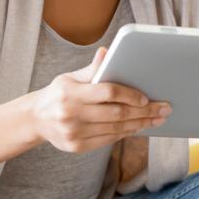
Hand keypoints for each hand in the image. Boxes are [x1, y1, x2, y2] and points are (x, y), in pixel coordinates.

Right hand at [30, 46, 171, 152]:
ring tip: (157, 119)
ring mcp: (74, 133)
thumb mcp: (70, 77)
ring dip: (140, 124)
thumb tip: (107, 51)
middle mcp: (71, 114)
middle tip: (164, 109)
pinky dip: (125, 133)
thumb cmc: (58, 93)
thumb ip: (92, 69)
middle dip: (144, 112)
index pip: (107, 92)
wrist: (35, 119)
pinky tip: (139, 127)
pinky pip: (108, 140)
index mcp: (70, 94)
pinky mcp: (77, 147)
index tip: (147, 98)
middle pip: (116, 114)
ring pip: (115, 129)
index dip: (130, 95)